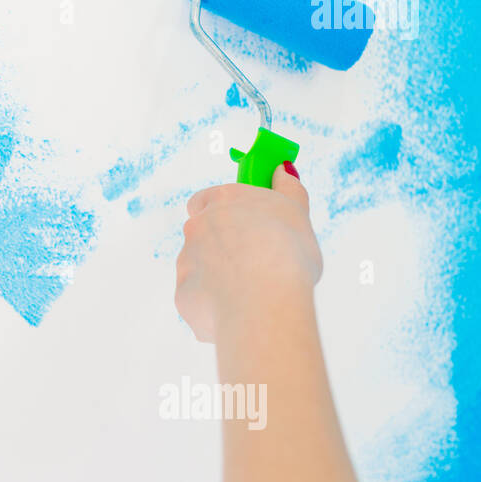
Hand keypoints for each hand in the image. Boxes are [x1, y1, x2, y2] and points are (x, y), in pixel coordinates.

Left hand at [175, 162, 320, 342]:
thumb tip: (282, 170)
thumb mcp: (298, 213)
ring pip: (199, 268)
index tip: (243, 225)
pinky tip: (241, 311)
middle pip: (201, 235)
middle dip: (221, 248)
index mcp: (223, 200)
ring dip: (219, 278)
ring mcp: (186, 261)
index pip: (207, 199)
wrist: (265, 302)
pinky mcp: (183, 294)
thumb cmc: (288, 254)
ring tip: (253, 292)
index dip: (223, 212)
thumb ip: (288, 190)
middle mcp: (197, 226)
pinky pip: (200, 299)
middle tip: (253, 264)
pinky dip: (216, 305)